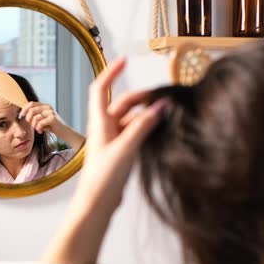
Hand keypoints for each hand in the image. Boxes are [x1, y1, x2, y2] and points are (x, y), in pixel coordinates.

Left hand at [19, 102, 62, 133]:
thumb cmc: (51, 126)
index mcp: (45, 106)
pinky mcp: (53, 118)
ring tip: (38, 129)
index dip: (24, 109)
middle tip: (32, 125)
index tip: (22, 116)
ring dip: (34, 126)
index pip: (31, 103)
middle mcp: (48, 107)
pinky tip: (41, 131)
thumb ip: (35, 115)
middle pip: (31, 110)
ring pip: (35, 118)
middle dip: (28, 119)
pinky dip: (38, 128)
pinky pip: (40, 123)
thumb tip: (23, 113)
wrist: (64, 132)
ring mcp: (51, 112)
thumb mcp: (42, 119)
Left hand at [79, 57, 163, 209]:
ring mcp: (112, 140)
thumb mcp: (126, 148)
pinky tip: (159, 131)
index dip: (111, 73)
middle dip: (140, 97)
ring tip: (166, 114)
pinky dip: (146, 128)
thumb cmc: (103, 178)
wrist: (97, 203)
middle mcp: (105, 128)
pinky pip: (134, 133)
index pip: (101, 89)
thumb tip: (160, 106)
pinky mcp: (120, 152)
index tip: (124, 60)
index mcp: (100, 123)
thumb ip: (143, 126)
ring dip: (145, 115)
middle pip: (122, 104)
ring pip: (130, 119)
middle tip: (162, 97)